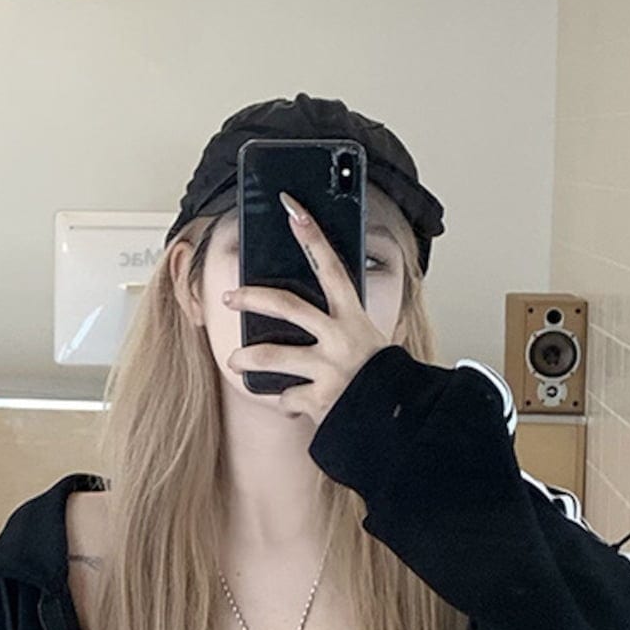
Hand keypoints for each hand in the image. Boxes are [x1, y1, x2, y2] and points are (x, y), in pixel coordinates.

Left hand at [221, 192, 392, 429]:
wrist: (398, 421)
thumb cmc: (383, 381)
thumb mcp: (369, 342)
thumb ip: (342, 326)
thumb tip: (309, 317)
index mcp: (354, 318)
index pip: (331, 266)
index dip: (311, 236)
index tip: (293, 209)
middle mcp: (340, 338)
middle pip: (287, 306)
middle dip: (252, 297)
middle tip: (231, 296)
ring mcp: (328, 369)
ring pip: (273, 356)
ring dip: (248, 359)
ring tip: (235, 361)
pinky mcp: (319, 400)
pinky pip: (287, 398)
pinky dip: (286, 403)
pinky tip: (292, 404)